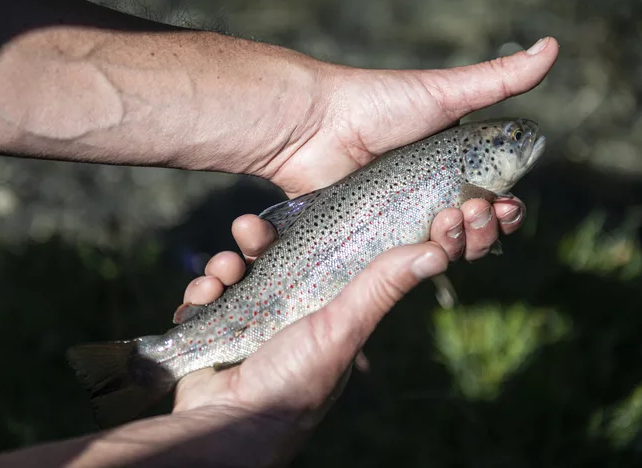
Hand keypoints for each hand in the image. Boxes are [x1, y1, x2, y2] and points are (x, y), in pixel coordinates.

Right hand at [165, 218, 447, 465]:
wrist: (232, 426)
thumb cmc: (294, 382)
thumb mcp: (342, 329)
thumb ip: (381, 287)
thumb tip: (440, 251)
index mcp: (319, 309)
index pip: (314, 256)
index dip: (304, 232)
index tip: (294, 214)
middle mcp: (284, 312)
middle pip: (268, 257)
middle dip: (255, 240)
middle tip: (246, 229)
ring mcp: (247, 321)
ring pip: (233, 272)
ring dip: (224, 265)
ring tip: (221, 273)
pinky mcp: (214, 330)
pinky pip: (205, 297)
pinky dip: (201, 292)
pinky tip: (203, 297)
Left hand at [244, 37, 557, 256]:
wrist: (313, 126)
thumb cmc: (376, 104)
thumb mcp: (444, 92)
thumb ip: (499, 79)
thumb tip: (554, 46)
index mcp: (451, 169)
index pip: (492, 203)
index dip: (505, 212)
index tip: (505, 205)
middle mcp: (427, 198)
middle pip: (474, 235)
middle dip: (487, 231)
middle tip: (477, 211)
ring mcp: (398, 221)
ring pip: (443, 253)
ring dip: (462, 245)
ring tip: (451, 221)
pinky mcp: (371, 240)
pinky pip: (402, 263)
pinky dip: (422, 261)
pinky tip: (427, 250)